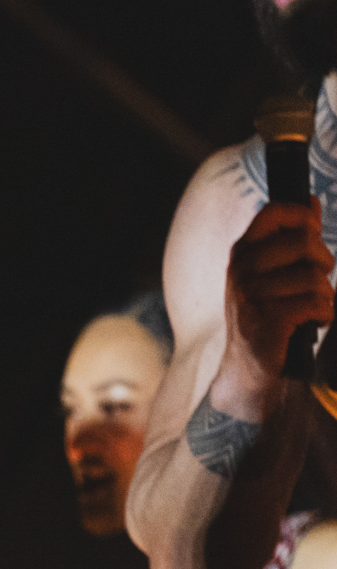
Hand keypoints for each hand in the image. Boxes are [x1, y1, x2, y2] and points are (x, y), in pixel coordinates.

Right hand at [222, 200, 334, 399]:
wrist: (248, 369)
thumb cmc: (267, 315)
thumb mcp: (274, 272)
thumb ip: (293, 236)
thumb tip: (311, 199)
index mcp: (243, 253)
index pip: (275, 212)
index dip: (303, 217)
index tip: (313, 234)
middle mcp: (242, 271)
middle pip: (304, 242)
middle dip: (323, 262)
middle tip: (316, 282)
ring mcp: (251, 296)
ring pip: (314, 277)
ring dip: (325, 295)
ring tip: (311, 308)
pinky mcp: (267, 321)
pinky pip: (316, 302)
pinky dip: (325, 314)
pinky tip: (313, 322)